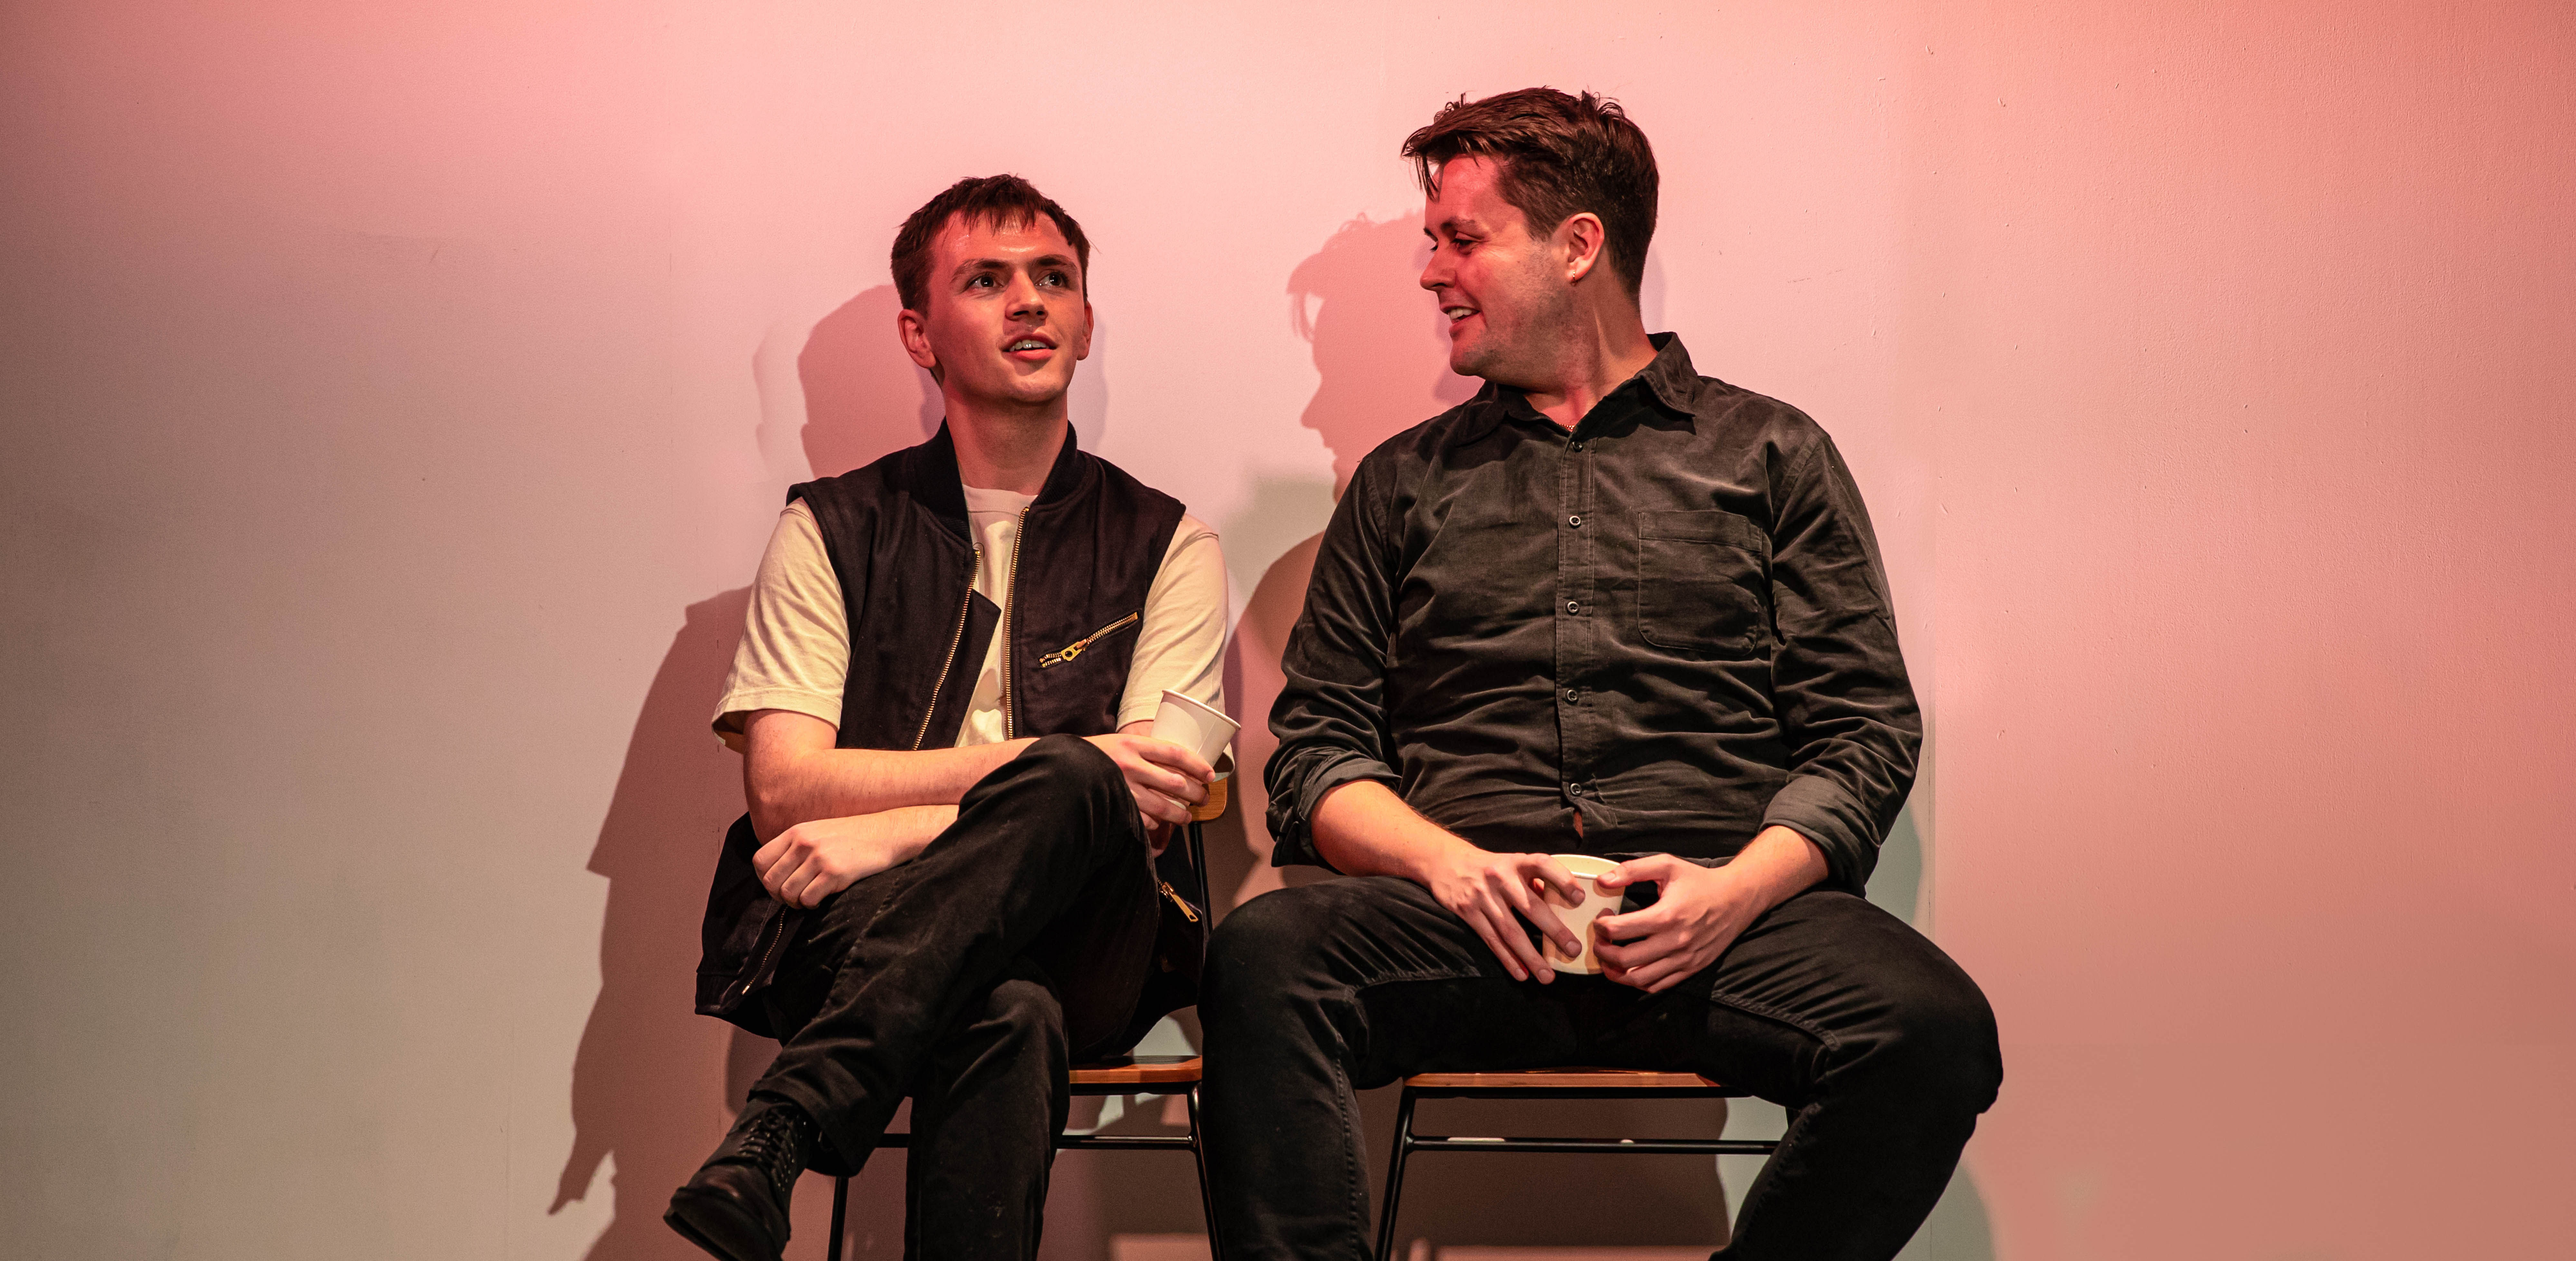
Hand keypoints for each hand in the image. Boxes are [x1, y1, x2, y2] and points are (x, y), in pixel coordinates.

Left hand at [754, 812, 924, 908]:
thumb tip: (776, 874)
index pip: (759, 860)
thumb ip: (795, 847)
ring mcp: (819, 857)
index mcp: (796, 832)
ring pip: (787, 893)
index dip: (765, 878)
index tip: (780, 885)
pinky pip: (807, 899)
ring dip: (795, 902)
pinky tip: (821, 899)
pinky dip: (811, 905)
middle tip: (794, 897)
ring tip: (809, 898)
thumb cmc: (852, 836)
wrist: (886, 833)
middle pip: (770, 881)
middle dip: (779, 896)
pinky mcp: (835, 872)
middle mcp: (803, 843)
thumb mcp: (818, 831)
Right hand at [1083, 732, 1211, 828]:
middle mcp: (1130, 765)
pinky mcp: (1116, 805)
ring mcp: (1122, 787)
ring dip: (1180, 814)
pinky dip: (1155, 822)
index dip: (1197, 764)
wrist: (1063, 768)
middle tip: (1203, 798)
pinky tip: (1160, 823)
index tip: (1210, 774)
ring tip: (1187, 817)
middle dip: (1195, 793)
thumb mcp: (1122, 743)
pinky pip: (1144, 818)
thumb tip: (1179, 764)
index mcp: (1133, 744)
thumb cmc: (1098, 754)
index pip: (1175, 753)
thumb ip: (1147, 751)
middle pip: (1174, 782)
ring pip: (1163, 805)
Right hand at [1422, 843, 1583, 983]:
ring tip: (1547, 976)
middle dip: (1554, 931)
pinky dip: (1507, 959)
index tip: (1579, 898)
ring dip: (1530, 956)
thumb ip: (1535, 880)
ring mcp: (1482, 896)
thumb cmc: (1489, 866)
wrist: (1445, 862)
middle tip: (1573, 950)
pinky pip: (1491, 940)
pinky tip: (1521, 973)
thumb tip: (1562, 903)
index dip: (1562, 880)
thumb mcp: (1512, 863)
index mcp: (1516, 861)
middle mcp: (1500, 877)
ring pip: (1510, 932)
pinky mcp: (1467, 912)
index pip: (1543, 865)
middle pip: (1530, 907)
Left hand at [1592, 856, 1764, 992]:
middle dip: (1603, 952)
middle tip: (1598, 942)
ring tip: (1608, 961)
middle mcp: (1675, 941)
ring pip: (1639, 979)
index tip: (1600, 920)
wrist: (1736, 899)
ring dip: (1616, 973)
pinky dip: (1639, 983)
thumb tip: (1603, 881)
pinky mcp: (1691, 968)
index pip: (1620, 930)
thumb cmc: (1700, 881)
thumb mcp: (1667, 865)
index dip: (1601, 927)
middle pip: (1625, 959)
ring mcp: (1684, 959)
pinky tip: (1630, 971)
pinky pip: (1658, 985)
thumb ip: (1633, 869)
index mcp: (1666, 916)